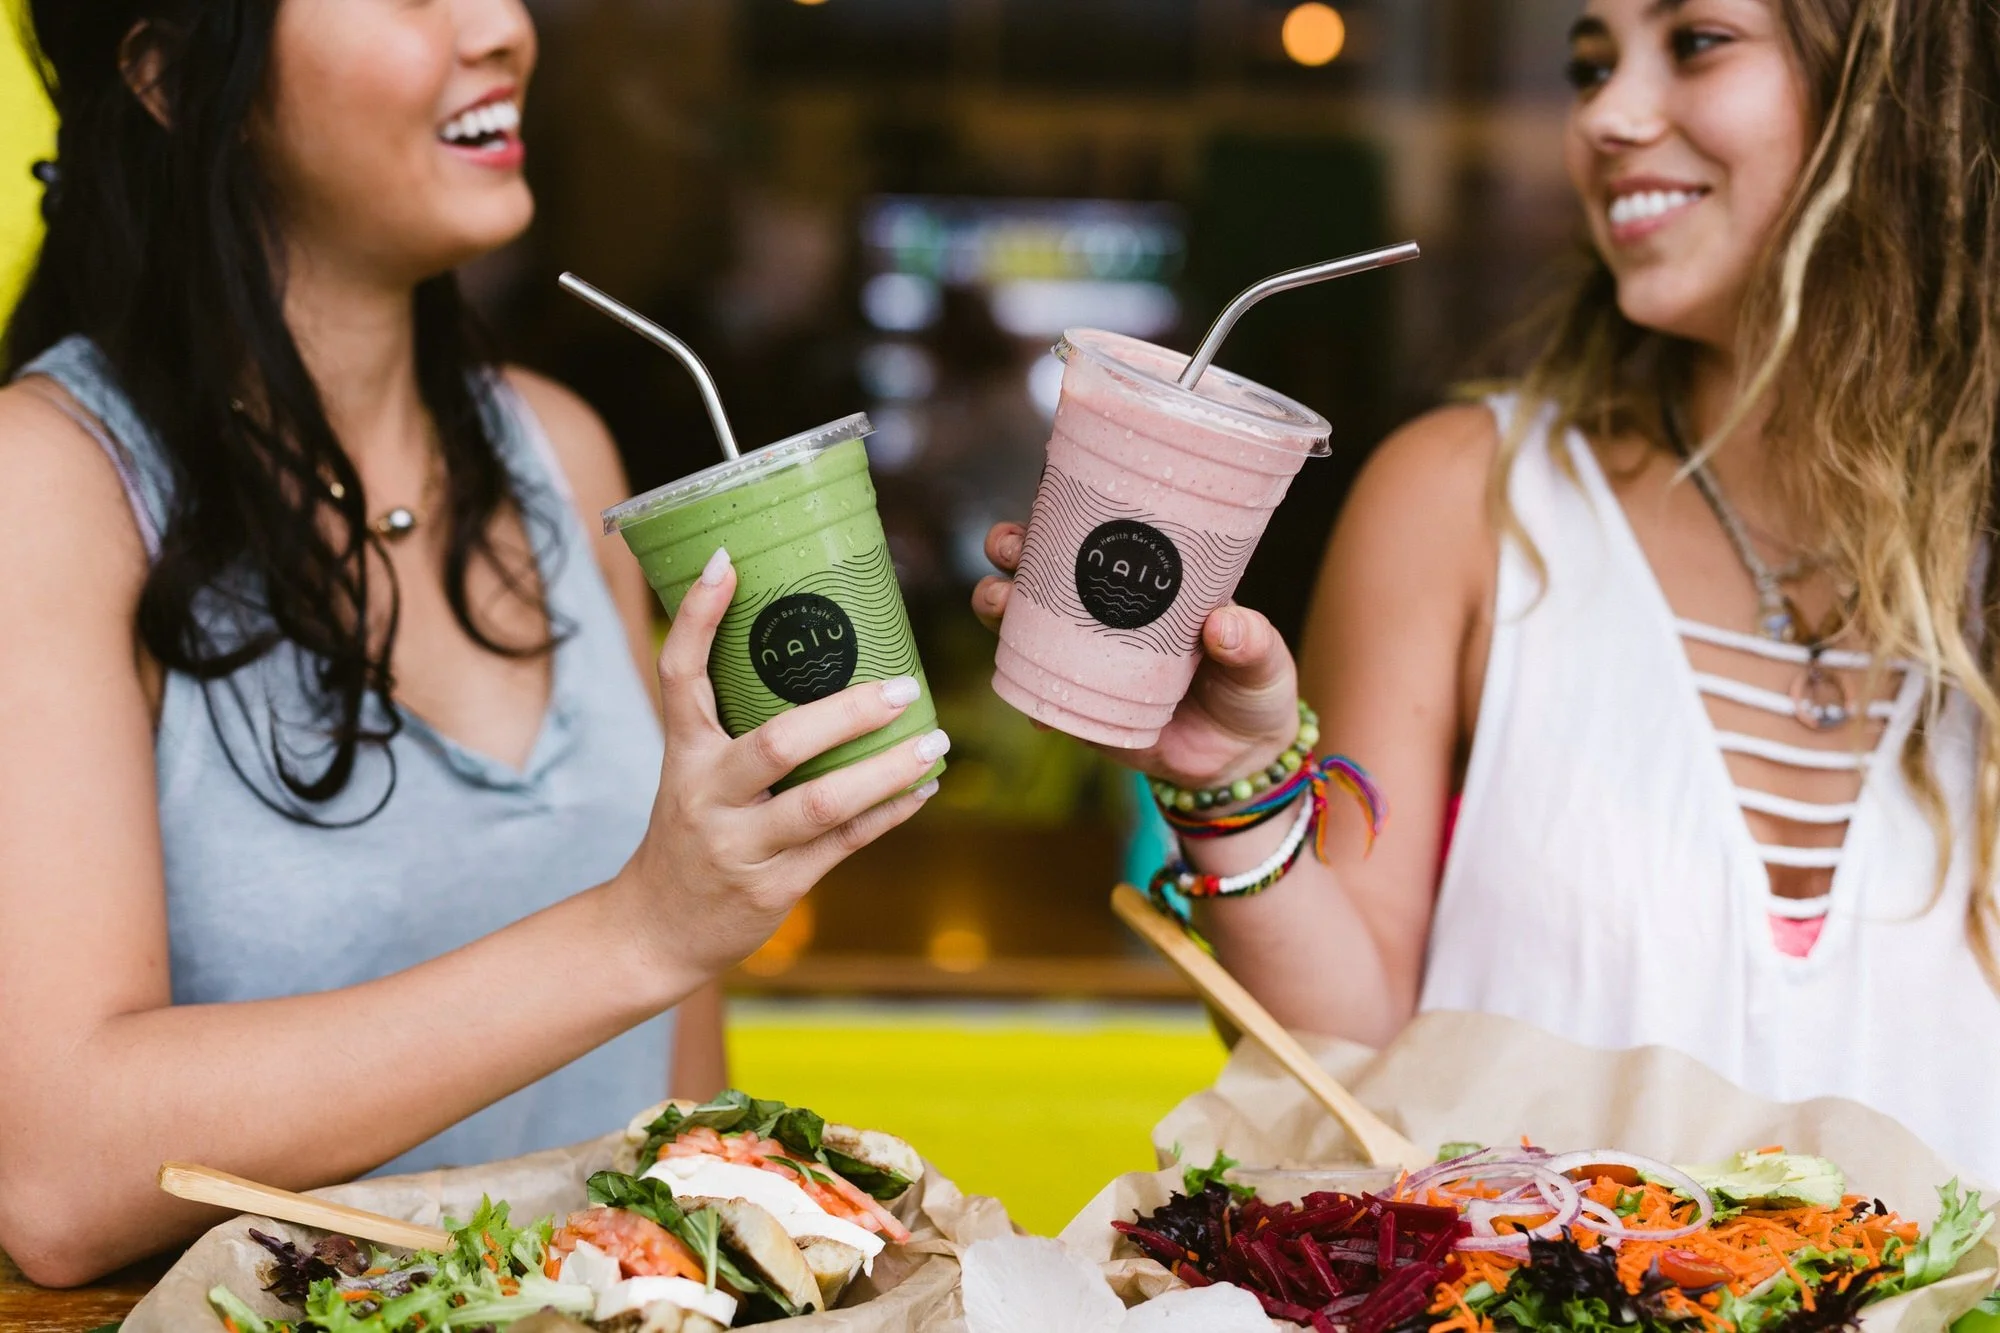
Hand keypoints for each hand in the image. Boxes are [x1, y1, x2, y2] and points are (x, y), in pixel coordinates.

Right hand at [621, 548, 946, 977]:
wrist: (655, 928)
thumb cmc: (689, 831)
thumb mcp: (691, 773)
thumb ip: (736, 727)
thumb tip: (820, 658)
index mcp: (682, 753)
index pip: (679, 674)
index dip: (699, 617)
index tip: (728, 562)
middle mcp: (706, 795)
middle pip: (777, 743)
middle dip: (846, 713)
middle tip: (902, 686)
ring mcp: (740, 845)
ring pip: (822, 803)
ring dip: (886, 771)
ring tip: (935, 742)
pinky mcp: (774, 886)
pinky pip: (844, 844)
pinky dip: (889, 813)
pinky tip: (924, 789)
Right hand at [972, 522, 1298, 789]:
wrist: (1238, 759)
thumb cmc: (1253, 690)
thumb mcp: (1263, 661)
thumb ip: (1252, 643)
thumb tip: (1224, 625)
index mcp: (1148, 582)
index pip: (1096, 534)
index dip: (1061, 511)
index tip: (1044, 495)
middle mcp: (1106, 613)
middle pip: (1042, 570)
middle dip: (1011, 551)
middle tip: (1010, 549)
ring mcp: (1086, 660)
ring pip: (1024, 626)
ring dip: (999, 609)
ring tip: (999, 605)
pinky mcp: (1079, 709)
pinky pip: (1040, 697)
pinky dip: (1029, 698)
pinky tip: (1036, 706)